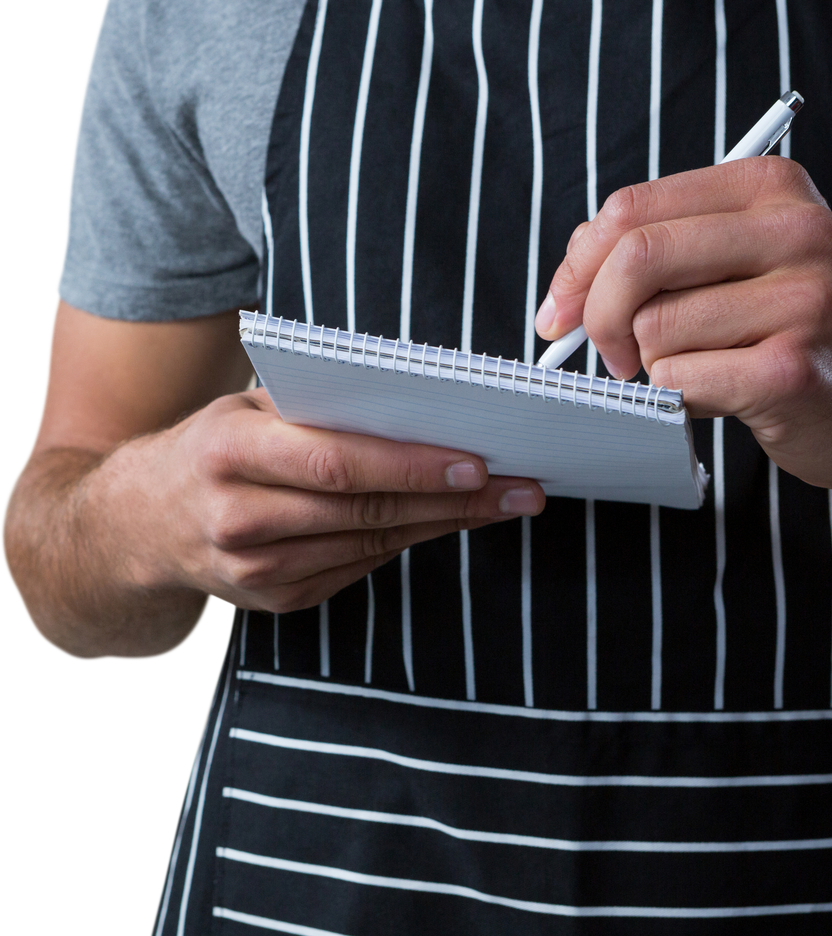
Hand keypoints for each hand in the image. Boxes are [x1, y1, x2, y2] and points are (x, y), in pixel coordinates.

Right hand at [94, 387, 543, 613]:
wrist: (131, 529)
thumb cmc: (204, 448)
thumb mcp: (243, 410)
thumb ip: (314, 411)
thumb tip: (416, 408)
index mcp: (229, 452)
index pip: (339, 462)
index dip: (413, 467)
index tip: (479, 462)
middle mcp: (239, 517)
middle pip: (367, 510)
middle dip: (455, 501)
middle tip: (522, 488)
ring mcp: (256, 571)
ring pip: (373, 545)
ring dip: (446, 524)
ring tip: (505, 504)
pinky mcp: (274, 602)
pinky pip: (358, 568)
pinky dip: (409, 544)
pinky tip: (449, 524)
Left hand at [535, 157, 831, 493]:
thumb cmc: (798, 332)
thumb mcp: (740, 263)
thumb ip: (660, 252)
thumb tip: (569, 283)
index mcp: (770, 187)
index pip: (632, 208)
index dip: (577, 264)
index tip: (560, 308)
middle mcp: (795, 230)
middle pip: (636, 257)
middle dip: (597, 315)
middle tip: (608, 352)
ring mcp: (803, 299)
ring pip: (654, 326)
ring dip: (654, 362)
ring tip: (706, 367)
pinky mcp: (793, 370)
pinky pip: (681, 378)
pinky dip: (681, 395)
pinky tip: (725, 393)